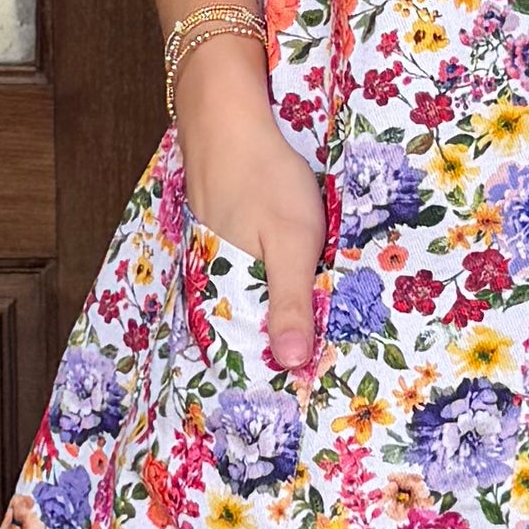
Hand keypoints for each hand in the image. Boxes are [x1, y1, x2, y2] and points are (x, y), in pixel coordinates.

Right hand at [173, 32, 323, 378]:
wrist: (227, 115)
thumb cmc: (264, 177)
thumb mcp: (291, 242)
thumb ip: (290, 302)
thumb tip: (289, 364)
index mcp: (225, 293)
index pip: (242, 357)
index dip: (269, 384)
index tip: (300, 413)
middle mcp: (214, 285)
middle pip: (246, 335)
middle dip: (274, 362)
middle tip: (313, 394)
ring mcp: (217, 261)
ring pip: (248, 307)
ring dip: (273, 328)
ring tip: (310, 356)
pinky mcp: (227, 241)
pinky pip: (249, 280)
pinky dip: (269, 296)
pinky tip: (294, 299)